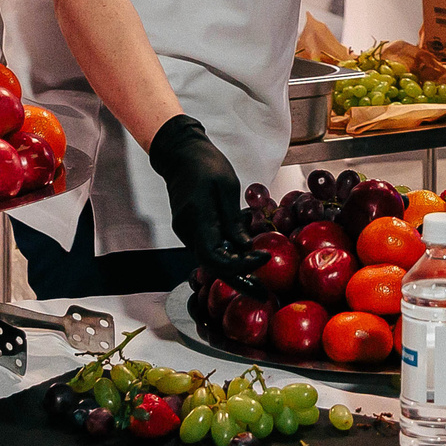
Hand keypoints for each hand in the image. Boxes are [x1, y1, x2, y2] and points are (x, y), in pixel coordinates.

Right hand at [147, 115, 260, 281]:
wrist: (180, 154)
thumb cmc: (204, 164)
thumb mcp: (226, 187)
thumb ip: (232, 220)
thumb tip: (245, 246)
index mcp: (196, 221)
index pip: (216, 258)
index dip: (241, 266)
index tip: (264, 258)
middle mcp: (187, 232)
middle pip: (213, 266)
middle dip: (239, 280)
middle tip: (263, 292)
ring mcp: (187, 232)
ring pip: (211, 258)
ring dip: (235, 266)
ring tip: (259, 272)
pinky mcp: (191, 229)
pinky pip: (210, 247)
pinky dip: (228, 253)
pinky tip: (246, 251)